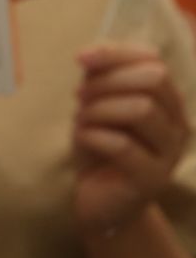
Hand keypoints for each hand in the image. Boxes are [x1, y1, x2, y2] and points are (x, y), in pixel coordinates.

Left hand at [73, 43, 189, 234]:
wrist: (100, 203)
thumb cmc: (99, 149)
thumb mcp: (96, 108)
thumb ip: (99, 80)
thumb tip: (89, 54)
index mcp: (169, 103)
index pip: (154, 62)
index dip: (116, 54)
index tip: (80, 59)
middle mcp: (178, 125)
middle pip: (152, 80)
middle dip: (107, 82)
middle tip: (79, 96)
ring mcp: (169, 154)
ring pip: (141, 109)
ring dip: (100, 109)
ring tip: (81, 120)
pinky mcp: (152, 179)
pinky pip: (123, 145)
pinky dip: (93, 135)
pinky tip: (82, 138)